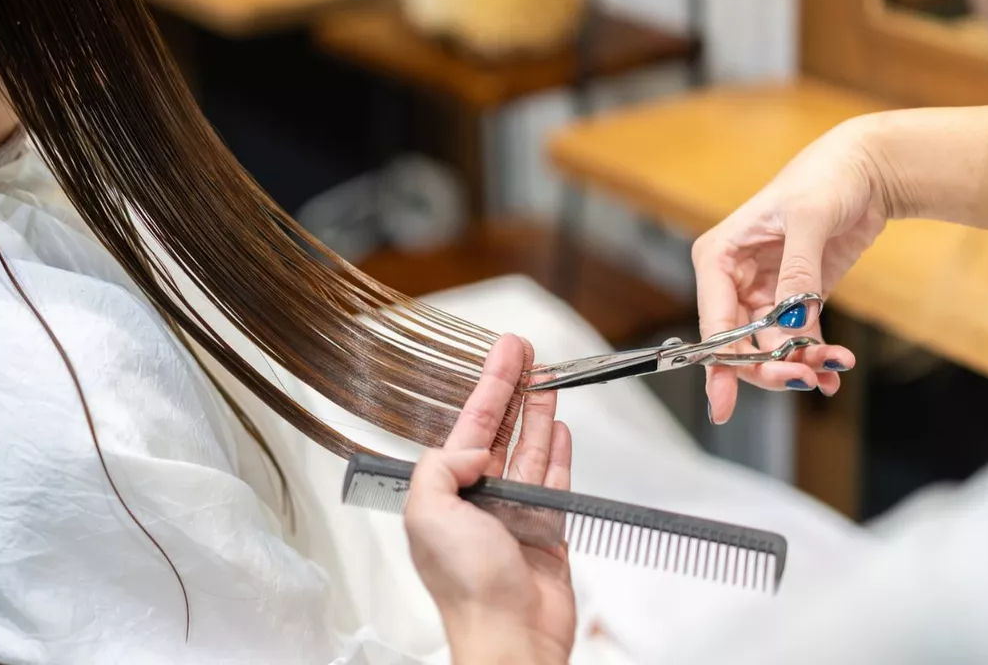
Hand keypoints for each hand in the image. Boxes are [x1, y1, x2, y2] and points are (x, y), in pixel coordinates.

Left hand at [404, 335, 573, 664]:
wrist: (510, 636)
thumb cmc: (467, 588)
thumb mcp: (429, 513)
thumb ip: (441, 466)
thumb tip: (473, 447)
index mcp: (447, 492)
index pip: (472, 424)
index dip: (490, 385)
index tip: (506, 352)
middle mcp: (480, 498)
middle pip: (501, 430)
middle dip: (514, 388)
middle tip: (527, 352)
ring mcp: (515, 513)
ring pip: (530, 450)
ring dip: (538, 413)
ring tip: (548, 379)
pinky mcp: (546, 531)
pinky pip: (555, 481)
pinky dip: (558, 453)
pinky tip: (559, 428)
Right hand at [691, 118, 886, 422]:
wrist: (867, 170)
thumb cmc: (825, 178)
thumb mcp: (808, 220)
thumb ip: (797, 272)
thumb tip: (791, 322)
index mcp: (719, 257)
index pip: (714, 322)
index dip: (719, 363)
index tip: (722, 402)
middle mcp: (734, 279)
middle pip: (739, 343)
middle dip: (768, 367)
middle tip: (804, 379)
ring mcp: (764, 291)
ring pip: (769, 347)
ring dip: (799, 363)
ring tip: (832, 367)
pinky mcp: (794, 298)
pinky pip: (796, 339)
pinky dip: (814, 357)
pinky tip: (834, 367)